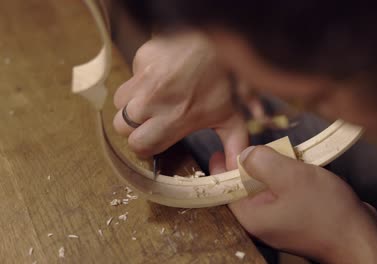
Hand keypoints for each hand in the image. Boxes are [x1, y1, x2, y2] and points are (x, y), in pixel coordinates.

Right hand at [113, 32, 247, 167]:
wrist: (218, 42)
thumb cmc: (225, 81)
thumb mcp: (232, 117)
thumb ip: (233, 147)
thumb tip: (232, 171)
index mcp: (175, 118)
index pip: (139, 145)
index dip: (146, 147)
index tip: (156, 140)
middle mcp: (153, 101)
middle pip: (121, 127)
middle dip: (135, 128)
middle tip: (152, 121)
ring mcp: (144, 78)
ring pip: (119, 103)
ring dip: (132, 105)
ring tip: (153, 101)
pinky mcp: (141, 59)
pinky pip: (130, 78)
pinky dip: (139, 82)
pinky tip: (158, 79)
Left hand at [210, 146, 376, 262]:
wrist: (361, 238)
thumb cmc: (328, 213)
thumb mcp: (291, 177)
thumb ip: (261, 161)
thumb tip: (244, 152)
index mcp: (250, 215)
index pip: (225, 185)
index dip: (226, 161)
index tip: (230, 142)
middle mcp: (259, 220)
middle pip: (245, 183)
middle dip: (257, 162)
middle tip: (271, 147)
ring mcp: (277, 220)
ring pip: (266, 185)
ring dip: (277, 168)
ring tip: (292, 157)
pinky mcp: (293, 216)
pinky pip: (283, 191)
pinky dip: (290, 178)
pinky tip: (303, 169)